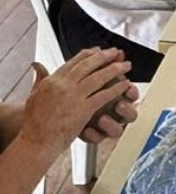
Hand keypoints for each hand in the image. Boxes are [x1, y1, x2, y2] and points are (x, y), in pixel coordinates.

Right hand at [19, 49, 134, 156]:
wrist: (35, 143)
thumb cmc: (33, 124)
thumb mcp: (32, 96)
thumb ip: (38, 79)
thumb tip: (36, 65)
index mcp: (52, 81)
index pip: (74, 61)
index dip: (89, 54)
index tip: (98, 50)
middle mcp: (63, 85)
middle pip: (88, 65)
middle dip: (105, 56)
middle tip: (116, 52)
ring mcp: (74, 97)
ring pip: (99, 77)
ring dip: (115, 69)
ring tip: (126, 65)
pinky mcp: (83, 110)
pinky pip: (103, 95)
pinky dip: (116, 88)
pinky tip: (124, 85)